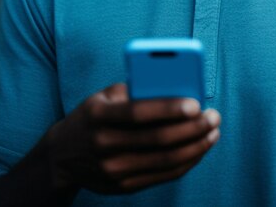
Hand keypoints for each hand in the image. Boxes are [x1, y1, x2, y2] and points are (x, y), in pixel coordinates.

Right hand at [46, 82, 220, 194]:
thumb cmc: (93, 115)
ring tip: (214, 131)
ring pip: (165, 161)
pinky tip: (200, 148)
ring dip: (196, 146)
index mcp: (98, 115)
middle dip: (192, 128)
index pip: (138, 113)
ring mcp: (112, 170)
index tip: (196, 102)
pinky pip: (163, 175)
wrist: (62, 156)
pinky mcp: (123, 186)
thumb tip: (177, 88)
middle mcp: (103, 145)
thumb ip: (136, 90)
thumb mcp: (105, 95)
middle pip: (157, 139)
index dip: (169, 109)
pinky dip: (186, 161)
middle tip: (214, 116)